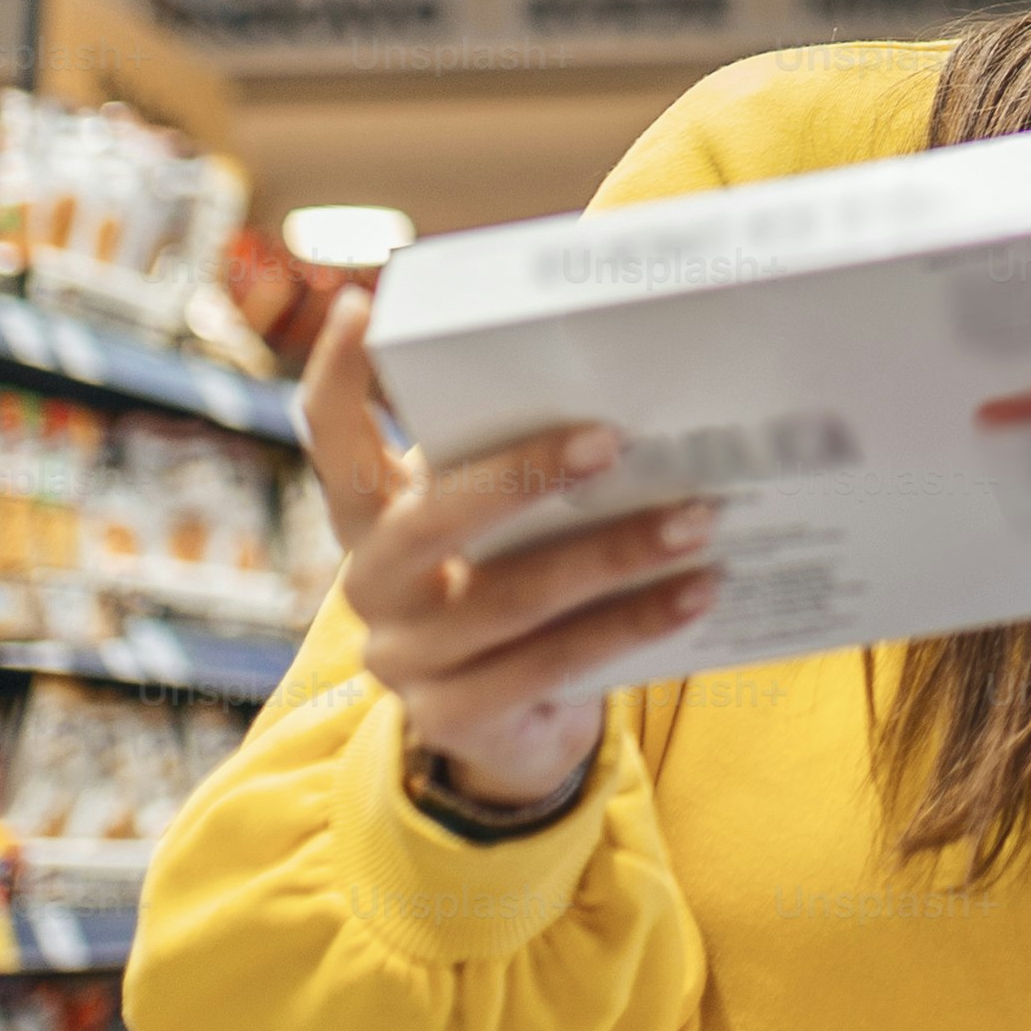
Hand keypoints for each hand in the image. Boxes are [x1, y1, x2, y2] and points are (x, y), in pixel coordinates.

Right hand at [298, 288, 718, 808]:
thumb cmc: (524, 584)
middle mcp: (372, 585)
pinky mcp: (456, 718)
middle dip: (523, 475)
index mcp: (373, 519)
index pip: (331, 440)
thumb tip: (643, 394)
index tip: (360, 304)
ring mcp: (405, 659)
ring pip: (511, 600)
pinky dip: (632, 624)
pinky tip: (697, 593)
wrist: (519, 726)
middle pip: (429, 522)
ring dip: (614, 554)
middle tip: (612, 438)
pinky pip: (552, 665)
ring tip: (699, 518)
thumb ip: (537, 469)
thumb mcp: (511, 523)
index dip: (335, 376)